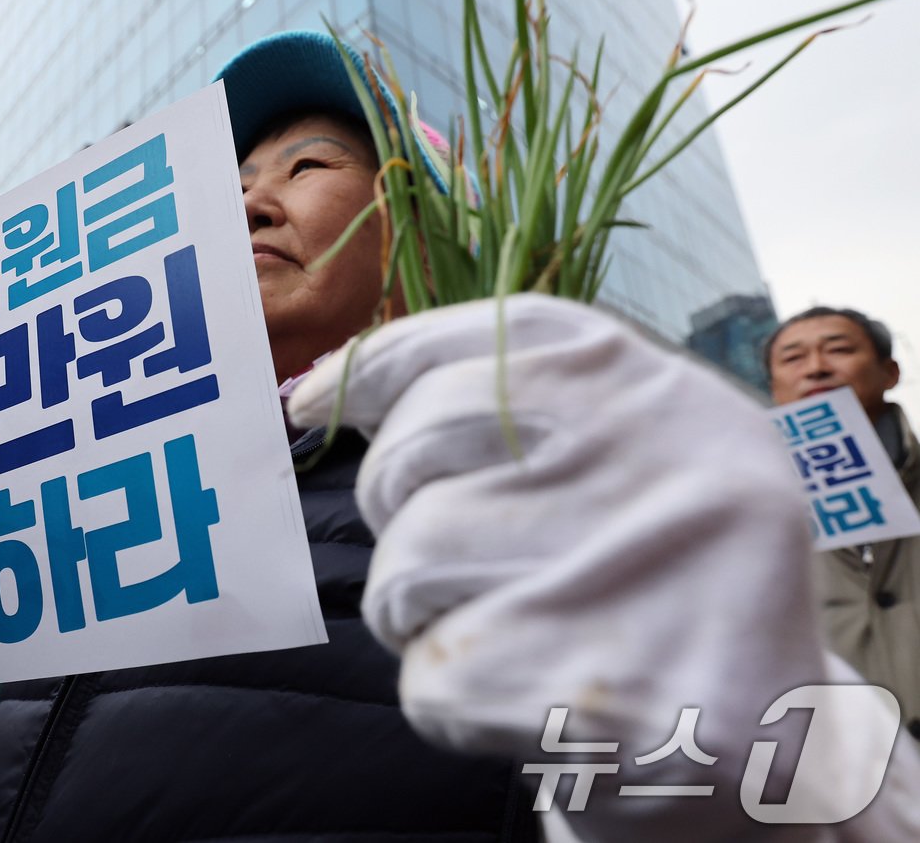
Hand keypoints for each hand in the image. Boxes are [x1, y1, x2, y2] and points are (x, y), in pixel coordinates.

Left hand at [289, 295, 919, 840]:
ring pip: (405, 569)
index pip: (465, 341)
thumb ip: (485, 400)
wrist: (774, 742)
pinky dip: (457, 697)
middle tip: (463, 554)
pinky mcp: (598, 696)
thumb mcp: (613, 449)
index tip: (311, 404)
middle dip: (399, 514)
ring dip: (426, 615)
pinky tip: (534, 695)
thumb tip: (313, 390)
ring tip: (514, 626)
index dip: (370, 371)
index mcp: (649, 387)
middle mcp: (651, 460)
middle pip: (409, 457)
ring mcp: (630, 576)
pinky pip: (430, 678)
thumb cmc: (647, 571)